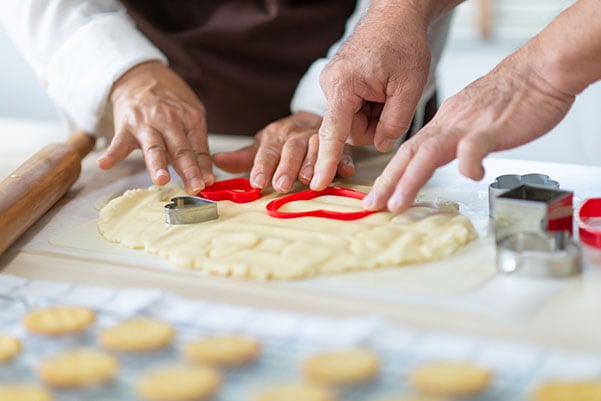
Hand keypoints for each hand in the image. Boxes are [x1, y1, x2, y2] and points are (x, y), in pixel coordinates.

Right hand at [96, 61, 213, 193]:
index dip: (204, 168)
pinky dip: (111, 154)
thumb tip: (206, 175)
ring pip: (154, 147)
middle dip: (189, 170)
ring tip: (161, 179)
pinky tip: (105, 164)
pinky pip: (118, 142)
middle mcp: (170, 121)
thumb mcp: (191, 116)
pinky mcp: (125, 126)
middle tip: (195, 187)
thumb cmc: (169, 101)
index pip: (199, 149)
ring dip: (158, 164)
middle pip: (180, 150)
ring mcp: (147, 124)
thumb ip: (198, 145)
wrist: (141, 75)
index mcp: (190, 119)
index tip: (208, 184)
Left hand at [212, 112, 354, 192]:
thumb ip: (243, 158)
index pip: (267, 152)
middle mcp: (297, 136)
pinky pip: (345, 151)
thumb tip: (216, 161)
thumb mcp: (263, 145)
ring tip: (309, 181)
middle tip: (281, 185)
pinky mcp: (342, 145)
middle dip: (287, 167)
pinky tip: (345, 172)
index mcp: (276, 135)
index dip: (262, 167)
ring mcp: (320, 138)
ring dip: (314, 164)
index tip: (257, 182)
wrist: (315, 119)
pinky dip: (345, 161)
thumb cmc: (285, 140)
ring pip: (318, 148)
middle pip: (292, 150)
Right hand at [310, 4, 431, 190]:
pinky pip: (353, 109)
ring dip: (375, 115)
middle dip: (375, 125)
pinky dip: (371, 106)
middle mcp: (331, 85)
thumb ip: (394, 123)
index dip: (327, 160)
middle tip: (394, 102)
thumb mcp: (409, 88)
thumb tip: (382, 146)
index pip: (333, 132)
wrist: (396, 16)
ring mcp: (333, 84)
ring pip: (352, 121)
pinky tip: (381, 90)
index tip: (318, 182)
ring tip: (388, 92)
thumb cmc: (403, 44)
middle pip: (349, 129)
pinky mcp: (338, 84)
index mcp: (344, 86)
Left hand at [363, 47, 575, 212]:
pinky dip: (468, 163)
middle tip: (372, 204)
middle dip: (388, 181)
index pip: (409, 151)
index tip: (378, 195)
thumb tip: (451, 157)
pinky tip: (471, 176)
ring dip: (410, 180)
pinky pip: (474, 146)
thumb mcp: (473, 119)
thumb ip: (458, 137)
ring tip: (397, 204)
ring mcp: (468, 126)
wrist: (540, 70)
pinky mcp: (492, 128)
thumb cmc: (513, 96)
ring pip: (430, 152)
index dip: (391, 174)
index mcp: (445, 124)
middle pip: (409, 153)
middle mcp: (449, 125)